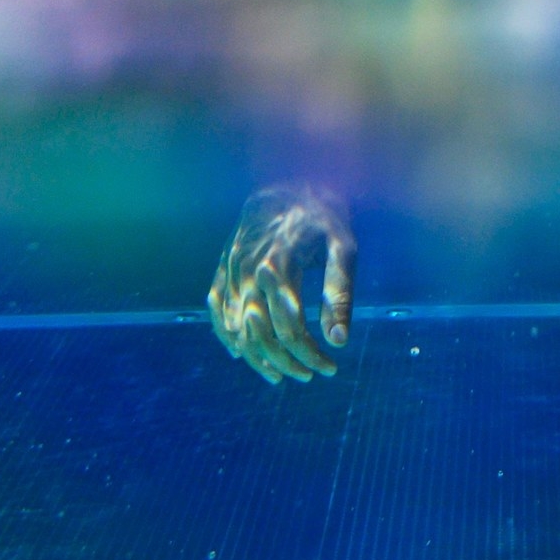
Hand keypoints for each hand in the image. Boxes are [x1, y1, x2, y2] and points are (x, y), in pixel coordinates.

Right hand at [207, 184, 355, 384]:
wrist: (285, 185)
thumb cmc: (320, 219)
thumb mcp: (343, 248)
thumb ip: (339, 292)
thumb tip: (339, 340)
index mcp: (279, 267)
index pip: (290, 328)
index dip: (310, 354)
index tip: (330, 368)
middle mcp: (248, 272)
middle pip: (261, 334)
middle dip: (287, 361)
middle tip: (311, 373)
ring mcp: (230, 272)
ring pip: (237, 329)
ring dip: (257, 357)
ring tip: (281, 374)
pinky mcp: (222, 270)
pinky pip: (217, 310)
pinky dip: (226, 335)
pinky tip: (241, 353)